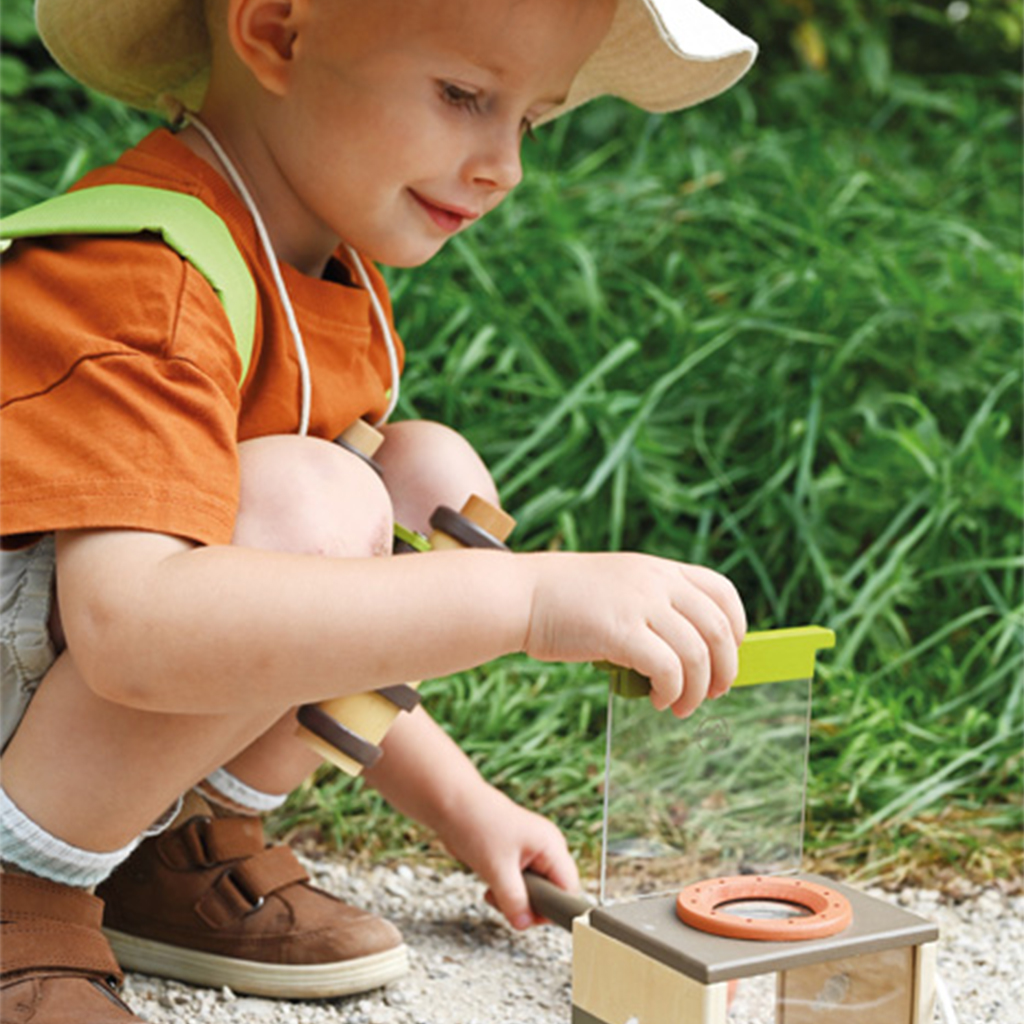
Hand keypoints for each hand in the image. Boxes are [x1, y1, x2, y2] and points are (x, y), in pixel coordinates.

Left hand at [434, 781, 579, 930]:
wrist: (452, 804)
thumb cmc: (477, 823)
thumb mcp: (497, 869)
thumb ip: (514, 900)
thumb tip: (524, 923)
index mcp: (551, 846)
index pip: (569, 888)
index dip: (554, 908)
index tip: (532, 918)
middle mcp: (546, 848)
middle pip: (552, 893)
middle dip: (528, 904)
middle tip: (505, 901)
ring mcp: (531, 852)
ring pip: (534, 891)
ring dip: (513, 899)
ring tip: (494, 890)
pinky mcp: (516, 856)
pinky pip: (519, 885)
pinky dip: (505, 891)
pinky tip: (490, 886)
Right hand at [522, 552, 745, 717]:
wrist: (520, 596)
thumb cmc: (563, 600)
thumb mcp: (619, 585)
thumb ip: (652, 604)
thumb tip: (686, 649)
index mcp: (659, 568)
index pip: (722, 590)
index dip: (736, 626)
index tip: (727, 654)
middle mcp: (656, 581)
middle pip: (719, 628)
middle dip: (724, 669)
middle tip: (713, 693)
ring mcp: (640, 604)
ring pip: (697, 654)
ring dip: (696, 690)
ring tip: (680, 706)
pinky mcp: (621, 632)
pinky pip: (668, 669)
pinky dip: (672, 691)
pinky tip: (658, 700)